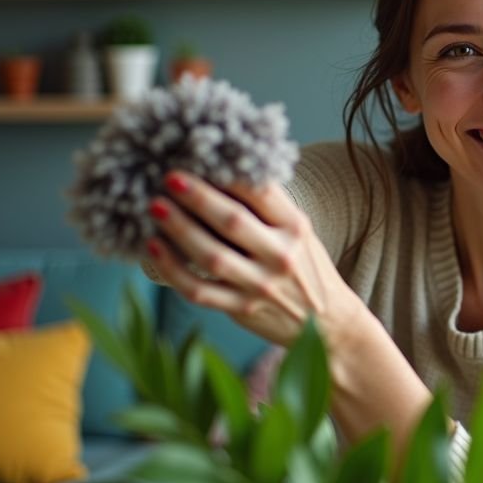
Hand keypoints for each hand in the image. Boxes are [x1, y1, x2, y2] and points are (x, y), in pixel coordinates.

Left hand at [144, 170, 368, 348]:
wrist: (327, 324)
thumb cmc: (306, 269)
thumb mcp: (300, 233)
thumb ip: (269, 209)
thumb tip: (221, 171)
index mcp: (296, 229)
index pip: (262, 193)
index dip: (230, 174)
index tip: (203, 158)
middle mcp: (280, 257)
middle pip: (232, 222)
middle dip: (197, 197)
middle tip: (170, 177)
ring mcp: (260, 286)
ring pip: (211, 255)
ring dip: (179, 229)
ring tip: (157, 207)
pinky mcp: (241, 309)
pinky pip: (199, 289)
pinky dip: (172, 269)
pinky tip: (154, 247)